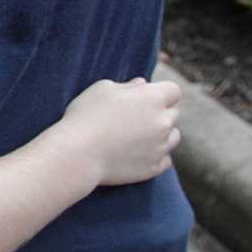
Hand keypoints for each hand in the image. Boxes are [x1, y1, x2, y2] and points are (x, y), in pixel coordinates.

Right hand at [57, 77, 182, 186]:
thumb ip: (127, 85)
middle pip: (174, 113)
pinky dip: (155, 155)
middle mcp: (163, 122)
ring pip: (173, 137)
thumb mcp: (101, 89)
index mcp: (152, 98)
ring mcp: (161, 146)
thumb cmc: (85, 116)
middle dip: (160, 112)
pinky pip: (165, 159)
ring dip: (162, 134)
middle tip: (135, 117)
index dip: (161, 92)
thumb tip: (142, 85)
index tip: (146, 97)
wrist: (77, 154)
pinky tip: (136, 152)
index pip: (173, 91)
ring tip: (137, 136)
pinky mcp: (155, 167)